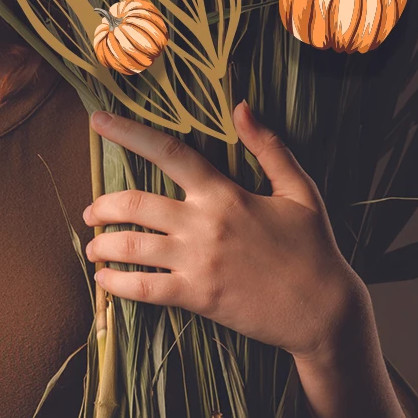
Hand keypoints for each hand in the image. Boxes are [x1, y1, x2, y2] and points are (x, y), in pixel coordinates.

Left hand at [80, 100, 365, 363]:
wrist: (326, 311)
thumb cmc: (313, 249)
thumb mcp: (299, 191)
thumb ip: (268, 148)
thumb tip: (241, 107)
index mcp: (225, 193)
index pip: (169, 152)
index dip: (128, 133)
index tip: (98, 120)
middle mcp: (204, 223)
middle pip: (134, 203)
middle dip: (102, 205)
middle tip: (91, 211)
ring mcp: (199, 261)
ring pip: (131, 246)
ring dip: (102, 245)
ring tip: (94, 247)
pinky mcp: (198, 296)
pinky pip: (144, 287)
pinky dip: (116, 284)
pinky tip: (105, 281)